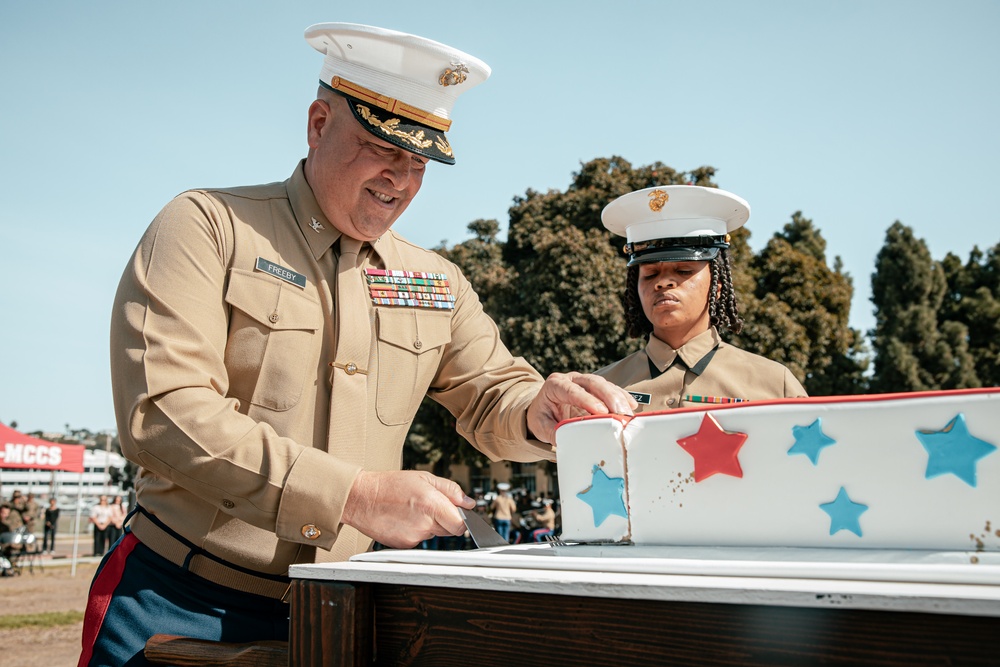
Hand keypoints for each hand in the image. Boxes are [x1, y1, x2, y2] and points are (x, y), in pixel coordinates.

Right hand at [342, 470, 474, 548]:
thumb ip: (450, 490)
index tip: (457, 513)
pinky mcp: (404, 545)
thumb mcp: (424, 477)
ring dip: (430, 525)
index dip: (462, 519)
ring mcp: (414, 537)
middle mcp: (424, 524)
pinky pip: (419, 540)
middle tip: (430, 507)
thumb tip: (468, 502)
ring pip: (434, 535)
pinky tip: (405, 519)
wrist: (362, 499)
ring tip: (413, 511)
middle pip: (449, 531)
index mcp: (432, 504)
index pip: (461, 524)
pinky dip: (416, 531)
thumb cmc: (390, 485)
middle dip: (446, 520)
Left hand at [526, 372, 636, 443]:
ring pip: (604, 384)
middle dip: (608, 396)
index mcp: (555, 385)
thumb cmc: (542, 416)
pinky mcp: (595, 386)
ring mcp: (584, 381)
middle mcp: (571, 379)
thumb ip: (552, 432)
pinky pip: (610, 388)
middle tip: (620, 412)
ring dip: (618, 398)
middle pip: (592, 382)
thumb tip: (565, 440)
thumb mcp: (540, 426)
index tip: (601, 411)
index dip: (587, 400)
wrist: (543, 408)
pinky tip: (631, 406)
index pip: (571, 390)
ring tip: (628, 413)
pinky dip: (621, 396)